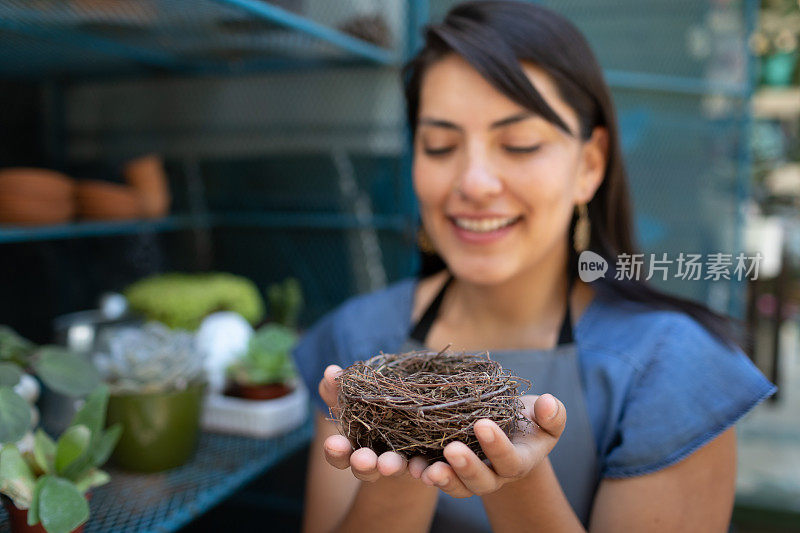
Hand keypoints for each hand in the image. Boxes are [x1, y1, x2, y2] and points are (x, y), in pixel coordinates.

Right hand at [317, 364, 429, 481]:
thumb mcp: (355, 399)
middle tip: (362, 459)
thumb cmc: (372, 408)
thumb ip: (340, 389)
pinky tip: (427, 466)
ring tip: (390, 464)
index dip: (335, 451)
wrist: (411, 419)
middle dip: (363, 464)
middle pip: (364, 467)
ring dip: (390, 466)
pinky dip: (423, 468)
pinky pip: (423, 468)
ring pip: (393, 468)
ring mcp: (398, 464)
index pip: (339, 454)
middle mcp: (374, 461)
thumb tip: (330, 371)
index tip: (332, 444)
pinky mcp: (422, 462)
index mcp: (353, 448)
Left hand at [414, 394, 565, 497]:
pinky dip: (422, 471)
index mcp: (519, 462)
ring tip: (426, 470)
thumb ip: (553, 414)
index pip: (510, 460)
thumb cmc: (529, 420)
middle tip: (451, 450)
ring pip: (456, 486)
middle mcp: (494, 475)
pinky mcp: (448, 468)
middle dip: (466, 467)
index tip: (483, 424)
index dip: (497, 446)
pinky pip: (435, 475)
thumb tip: (549, 404)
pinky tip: (410, 465)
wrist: (510, 431)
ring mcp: (470, 476)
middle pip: (480, 481)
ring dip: (441, 479)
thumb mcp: (546, 416)